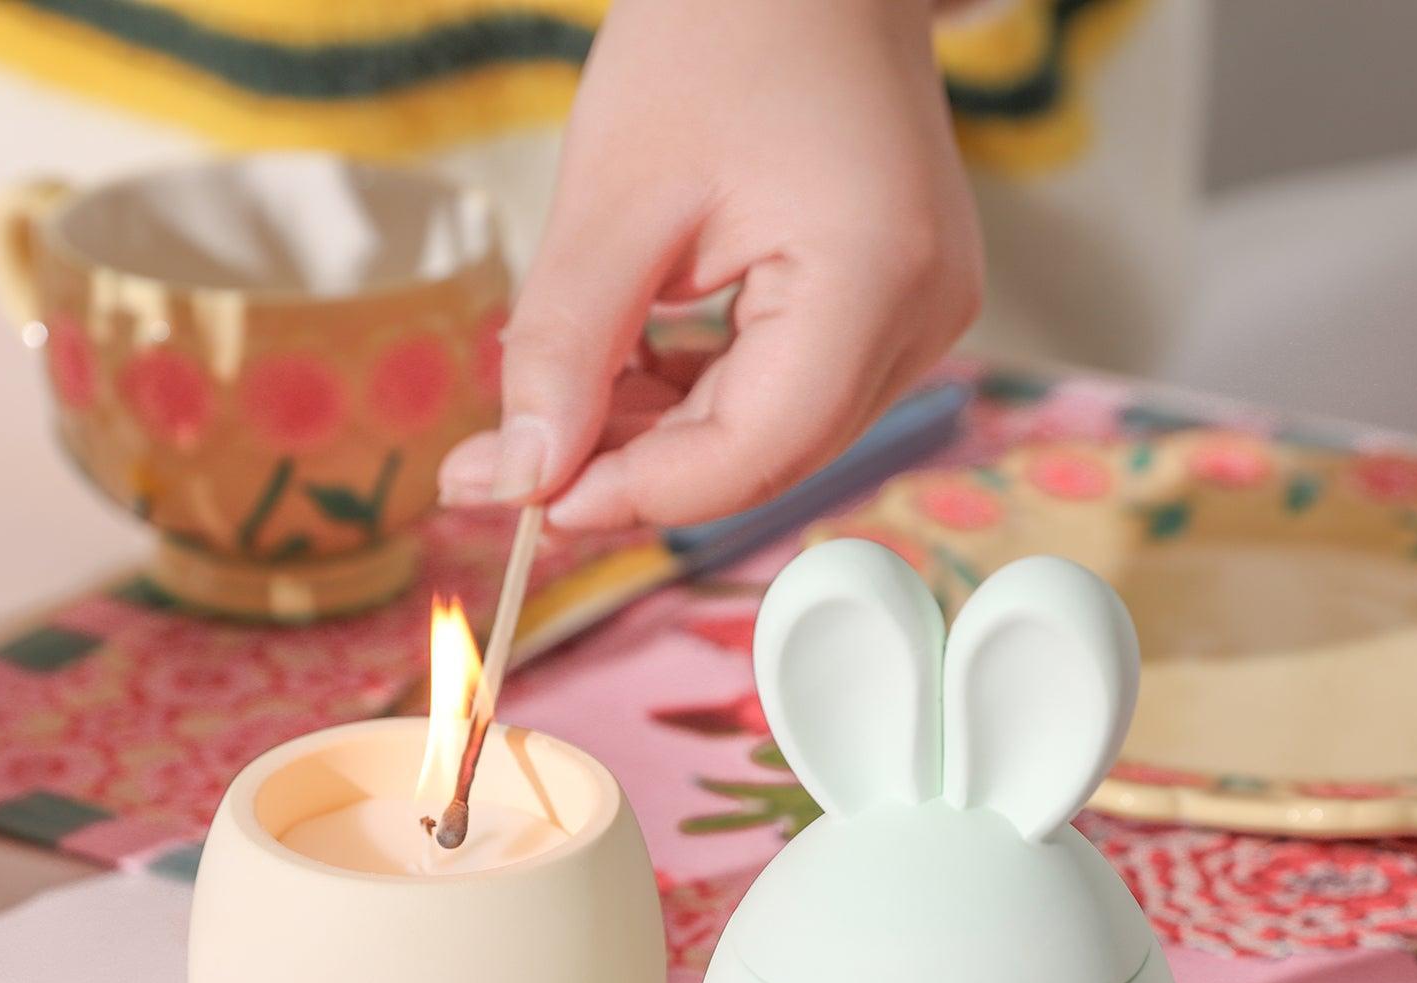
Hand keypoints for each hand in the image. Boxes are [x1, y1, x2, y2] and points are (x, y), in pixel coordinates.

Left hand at [437, 0, 980, 530]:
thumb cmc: (722, 30)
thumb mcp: (613, 193)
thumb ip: (565, 349)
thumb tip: (522, 482)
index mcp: (874, 281)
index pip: (753, 452)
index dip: (635, 493)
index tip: (525, 501)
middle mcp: (919, 321)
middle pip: (756, 458)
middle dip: (623, 473)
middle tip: (496, 474)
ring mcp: (915, 322)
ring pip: (760, 439)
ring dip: (646, 441)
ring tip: (539, 417)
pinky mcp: (887, 316)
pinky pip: (776, 398)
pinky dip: (685, 402)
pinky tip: (610, 377)